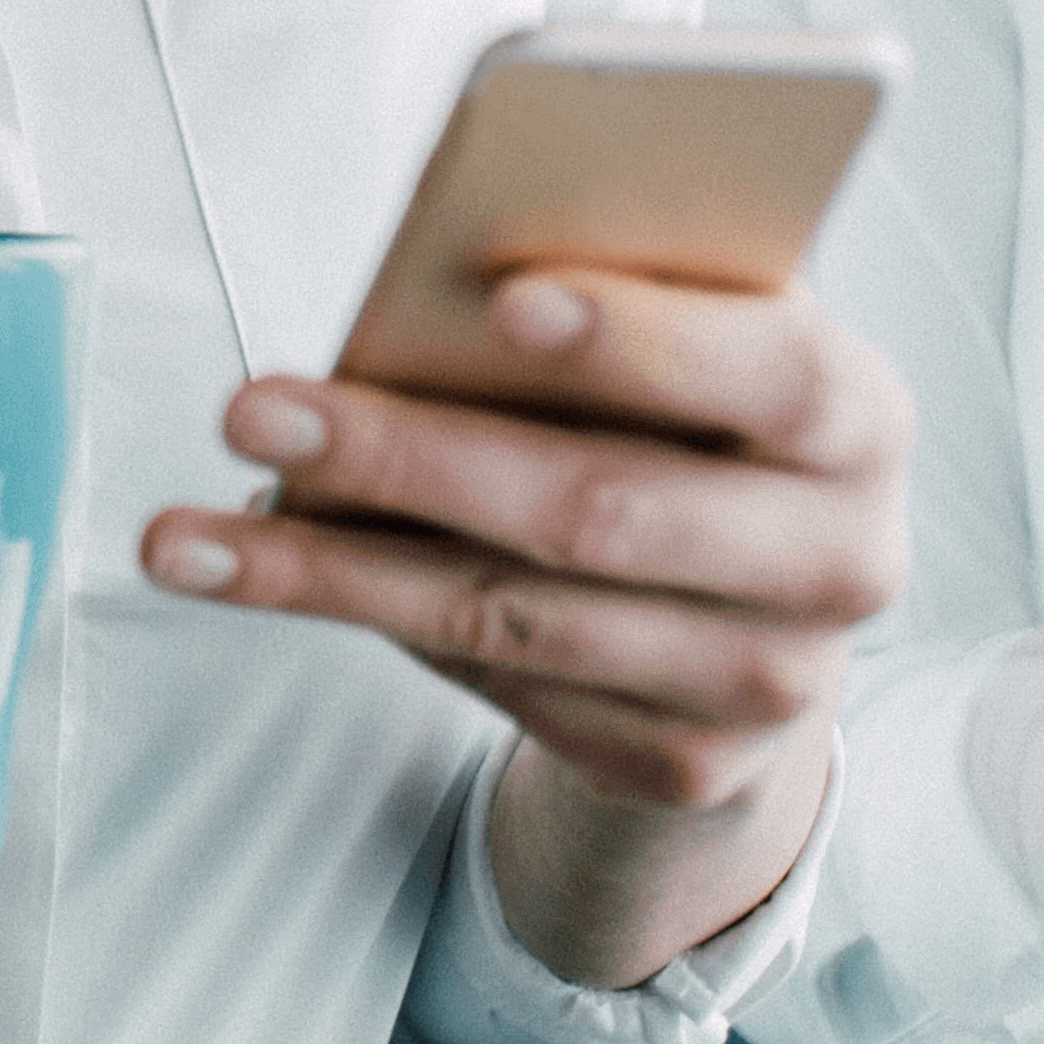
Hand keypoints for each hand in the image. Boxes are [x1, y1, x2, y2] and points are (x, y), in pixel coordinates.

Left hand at [139, 267, 912, 981]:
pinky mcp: (681, 763)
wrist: (761, 608)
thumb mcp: (690, 332)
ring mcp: (766, 682)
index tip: (501, 296)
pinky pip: (500, 685)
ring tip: (187, 536)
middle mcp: (840, 559)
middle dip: (407, 459)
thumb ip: (615, 293)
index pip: (769, 368)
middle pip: (600, 509)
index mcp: (856, 415)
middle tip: (253, 413)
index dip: (640, 336)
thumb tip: (435, 280)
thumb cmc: (692, 413)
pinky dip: (376, 620)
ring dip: (332, 574)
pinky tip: (276, 575)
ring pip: (515, 618)